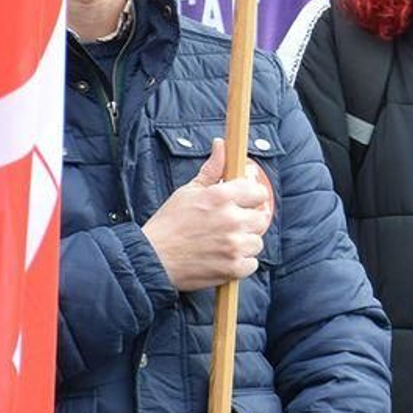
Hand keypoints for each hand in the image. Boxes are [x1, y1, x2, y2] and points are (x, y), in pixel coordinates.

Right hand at [142, 138, 272, 291]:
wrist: (151, 258)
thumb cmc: (168, 224)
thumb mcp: (189, 191)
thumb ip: (212, 169)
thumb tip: (222, 145)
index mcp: (221, 197)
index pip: (259, 192)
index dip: (254, 196)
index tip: (246, 201)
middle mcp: (231, 219)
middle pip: (262, 217)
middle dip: (249, 220)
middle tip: (231, 224)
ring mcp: (234, 245)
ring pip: (257, 241)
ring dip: (245, 242)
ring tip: (223, 242)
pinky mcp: (233, 267)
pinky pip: (252, 264)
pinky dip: (241, 263)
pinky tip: (223, 257)